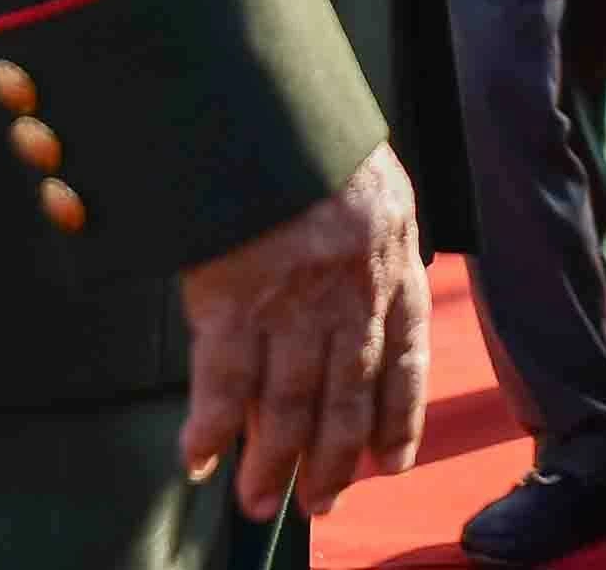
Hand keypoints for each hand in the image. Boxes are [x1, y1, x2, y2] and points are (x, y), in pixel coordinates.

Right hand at [179, 142, 428, 522]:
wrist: (263, 102)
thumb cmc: (314, 145)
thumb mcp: (373, 192)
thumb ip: (374, 256)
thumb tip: (367, 319)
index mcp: (393, 259)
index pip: (406, 357)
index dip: (399, 417)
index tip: (389, 463)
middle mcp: (352, 289)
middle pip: (347, 397)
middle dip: (332, 460)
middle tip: (318, 503)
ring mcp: (293, 297)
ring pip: (287, 405)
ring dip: (271, 463)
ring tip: (259, 503)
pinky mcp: (233, 297)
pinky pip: (222, 383)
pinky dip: (210, 430)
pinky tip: (199, 460)